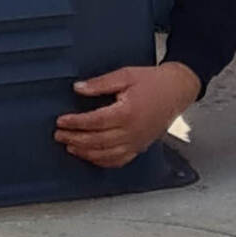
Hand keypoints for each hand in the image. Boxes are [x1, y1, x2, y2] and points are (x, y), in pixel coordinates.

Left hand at [55, 62, 200, 168]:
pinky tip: (91, 156)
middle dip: (74, 139)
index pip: (94, 121)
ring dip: (85, 152)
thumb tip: (78, 88)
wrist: (177, 90)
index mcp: (127, 112)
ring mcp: (136, 142)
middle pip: (96, 140)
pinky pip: (118, 161)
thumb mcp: (126, 75)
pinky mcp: (139, 147)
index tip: (61, 121)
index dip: (75, 123)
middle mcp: (131, 131)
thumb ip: (101, 83)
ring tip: (70, 146)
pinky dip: (102, 161)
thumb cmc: (153, 81)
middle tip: (59, 135)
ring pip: (105, 154)